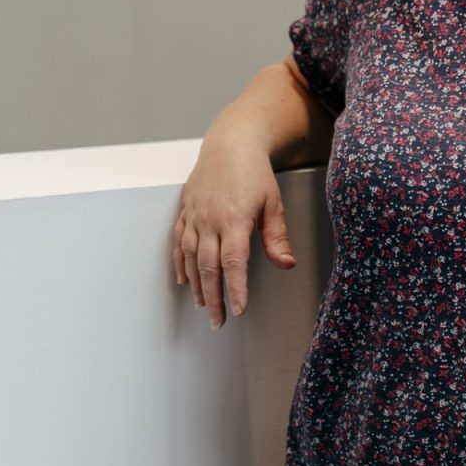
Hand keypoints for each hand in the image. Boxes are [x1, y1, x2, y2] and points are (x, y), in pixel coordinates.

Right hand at [171, 129, 296, 328]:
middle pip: (209, 267)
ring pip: (191, 258)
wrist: (230, 144)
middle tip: (219, 320)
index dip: (235, 288)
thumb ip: (276, 237)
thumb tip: (286, 264)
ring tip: (204, 305)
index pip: (233, 262)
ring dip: (197, 285)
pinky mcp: (185, 212)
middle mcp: (210, 220)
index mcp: (234, 218)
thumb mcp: (273, 203)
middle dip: (214, 297)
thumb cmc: (254, 173)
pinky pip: (179, 243)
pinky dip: (181, 264)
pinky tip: (185, 280)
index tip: (238, 309)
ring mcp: (194, 216)